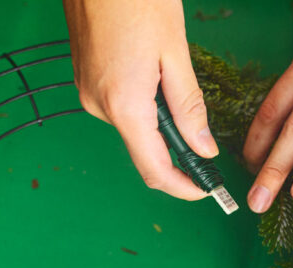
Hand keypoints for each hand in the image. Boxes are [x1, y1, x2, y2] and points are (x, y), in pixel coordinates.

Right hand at [63, 0, 217, 200]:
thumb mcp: (174, 52)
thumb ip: (189, 107)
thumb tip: (203, 149)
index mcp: (124, 106)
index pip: (155, 170)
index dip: (183, 187)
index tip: (206, 190)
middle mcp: (100, 107)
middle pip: (144, 152)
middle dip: (176, 156)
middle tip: (208, 151)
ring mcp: (88, 94)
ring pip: (133, 128)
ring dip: (160, 127)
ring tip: (179, 95)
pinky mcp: (84, 81)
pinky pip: (120, 109)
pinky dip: (142, 108)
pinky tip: (155, 80)